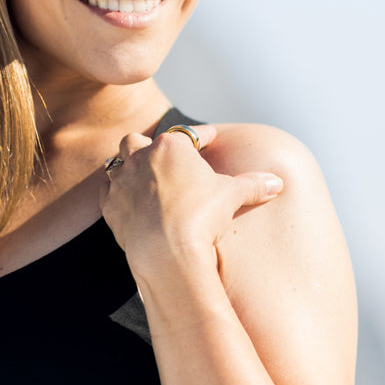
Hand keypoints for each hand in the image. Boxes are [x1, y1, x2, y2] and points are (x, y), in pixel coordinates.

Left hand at [99, 124, 282, 272]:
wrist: (167, 250)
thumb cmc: (201, 217)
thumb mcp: (232, 196)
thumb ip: (253, 184)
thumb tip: (277, 182)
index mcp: (171, 147)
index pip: (188, 134)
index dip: (202, 136)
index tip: (210, 138)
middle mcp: (141, 158)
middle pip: (138, 140)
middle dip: (149, 146)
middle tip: (163, 155)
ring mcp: (122, 182)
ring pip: (116, 162)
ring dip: (128, 166)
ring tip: (140, 174)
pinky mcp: (111, 207)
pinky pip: (108, 192)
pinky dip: (115, 193)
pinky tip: (124, 198)